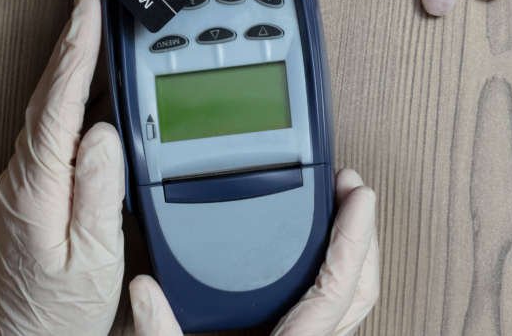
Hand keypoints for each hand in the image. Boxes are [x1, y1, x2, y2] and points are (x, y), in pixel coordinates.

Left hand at [0, 0, 126, 334]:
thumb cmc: (63, 309)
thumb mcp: (93, 254)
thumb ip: (99, 189)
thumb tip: (105, 130)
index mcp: (35, 185)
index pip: (56, 102)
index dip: (75, 49)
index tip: (87, 6)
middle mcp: (23, 175)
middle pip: (47, 91)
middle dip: (71, 36)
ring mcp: (25, 179)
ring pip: (49, 104)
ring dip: (70, 59)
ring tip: (91, 19)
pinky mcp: (34, 186)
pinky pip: (53, 124)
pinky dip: (70, 90)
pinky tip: (86, 79)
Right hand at [128, 169, 379, 335]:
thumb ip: (163, 334)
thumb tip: (145, 291)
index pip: (341, 284)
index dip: (356, 235)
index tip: (361, 194)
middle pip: (364, 286)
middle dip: (366, 232)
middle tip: (352, 190)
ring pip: (355, 299)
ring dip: (356, 252)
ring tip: (340, 213)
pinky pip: (335, 308)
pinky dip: (337, 273)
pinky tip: (314, 257)